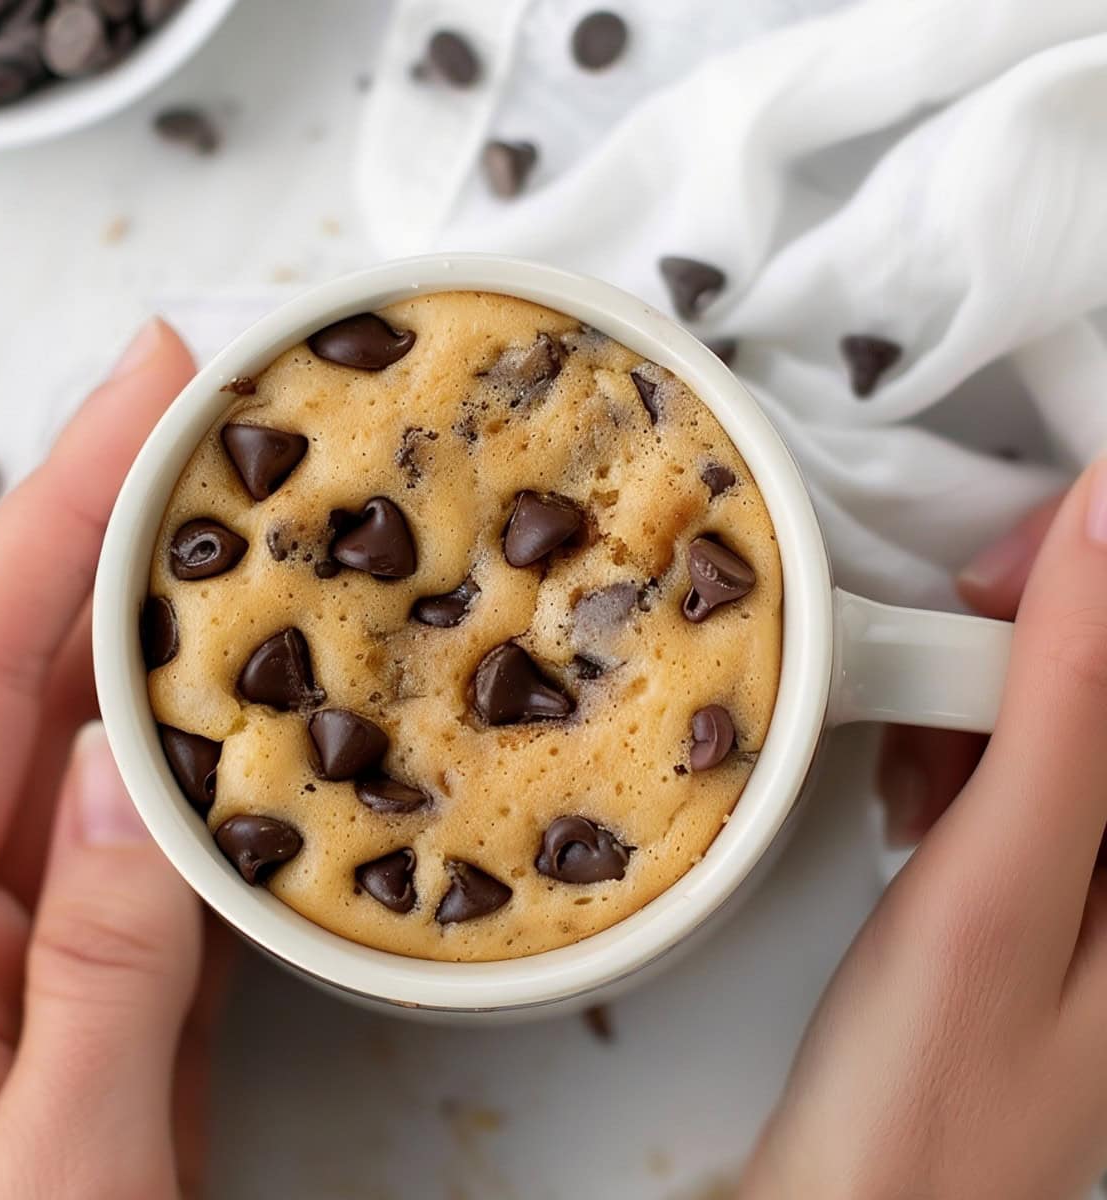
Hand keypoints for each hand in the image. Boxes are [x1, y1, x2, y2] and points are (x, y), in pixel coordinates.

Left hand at [0, 321, 229, 1198]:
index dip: (71, 506)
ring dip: (168, 619)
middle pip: (25, 663)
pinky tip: (254, 694)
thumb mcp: (43, 1191)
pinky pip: (124, 821)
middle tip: (223, 411)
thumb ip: (91, 977)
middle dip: (122, 518)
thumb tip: (138, 781)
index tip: (154, 385)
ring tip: (258, 520)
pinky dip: (191, 744)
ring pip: (81, 732)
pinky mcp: (56, 970)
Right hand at [742, 465, 1106, 1198]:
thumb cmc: (927, 1086)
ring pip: (1065, 711)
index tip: (998, 580)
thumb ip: (1073, 703)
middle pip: (1105, 677)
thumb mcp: (1003, 879)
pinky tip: (922, 798)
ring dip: (978, 699)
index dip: (1090, 575)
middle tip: (944, 664)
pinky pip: (1026, 765)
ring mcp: (1104, 873)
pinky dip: (961, 752)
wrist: (861, 1198)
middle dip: (1027, 640)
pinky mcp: (1053, 880)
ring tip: (918, 768)